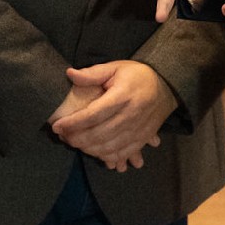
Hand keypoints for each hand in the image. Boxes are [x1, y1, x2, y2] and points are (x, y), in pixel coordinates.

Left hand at [47, 60, 176, 170]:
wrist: (167, 86)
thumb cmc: (136, 75)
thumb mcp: (115, 67)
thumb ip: (92, 73)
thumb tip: (70, 74)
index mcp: (123, 95)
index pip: (94, 114)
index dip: (73, 123)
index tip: (57, 126)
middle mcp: (132, 114)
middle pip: (100, 134)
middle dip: (77, 139)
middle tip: (62, 137)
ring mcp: (139, 129)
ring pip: (110, 147)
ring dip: (89, 149)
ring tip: (75, 143)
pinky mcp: (143, 138)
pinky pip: (123, 152)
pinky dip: (107, 156)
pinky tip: (94, 152)